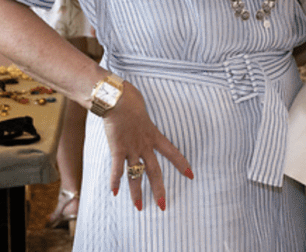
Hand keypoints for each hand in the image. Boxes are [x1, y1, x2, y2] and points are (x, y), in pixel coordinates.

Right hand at [101, 81, 192, 211]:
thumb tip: (139, 113)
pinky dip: (115, 181)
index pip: (173, 152)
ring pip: (136, 175)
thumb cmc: (130, 99)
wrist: (117, 98)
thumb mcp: (143, 110)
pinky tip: (114, 193)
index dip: (182, 164)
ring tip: (139, 208)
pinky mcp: (117, 148)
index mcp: (154, 135)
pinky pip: (117, 168)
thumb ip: (143, 119)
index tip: (191, 175)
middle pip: (155, 171)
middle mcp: (145, 145)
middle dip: (159, 189)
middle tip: (163, 205)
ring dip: (137, 192)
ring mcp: (131, 148)